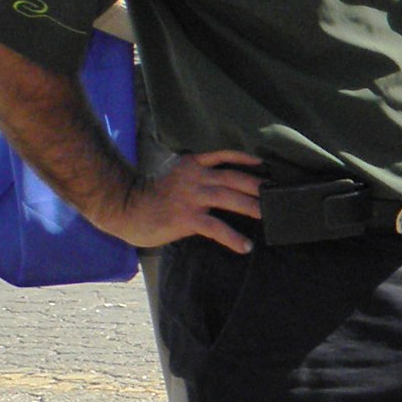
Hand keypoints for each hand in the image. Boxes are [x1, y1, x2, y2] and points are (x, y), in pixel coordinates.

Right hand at [99, 149, 265, 252]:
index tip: (264, 164)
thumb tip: (221, 180)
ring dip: (252, 207)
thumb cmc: (150, 194)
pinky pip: (216, 227)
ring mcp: (191, 197)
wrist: (124, 207)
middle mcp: (194, 177)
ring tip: (269, 216)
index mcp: (192, 164)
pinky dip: (232, 237)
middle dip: (258, 186)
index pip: (224, 155)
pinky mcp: (186, 218)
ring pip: (229, 198)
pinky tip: (245, 246)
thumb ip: (196, 173)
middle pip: (234, 178)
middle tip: (278, 193)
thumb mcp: (175, 173)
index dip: (246, 159)